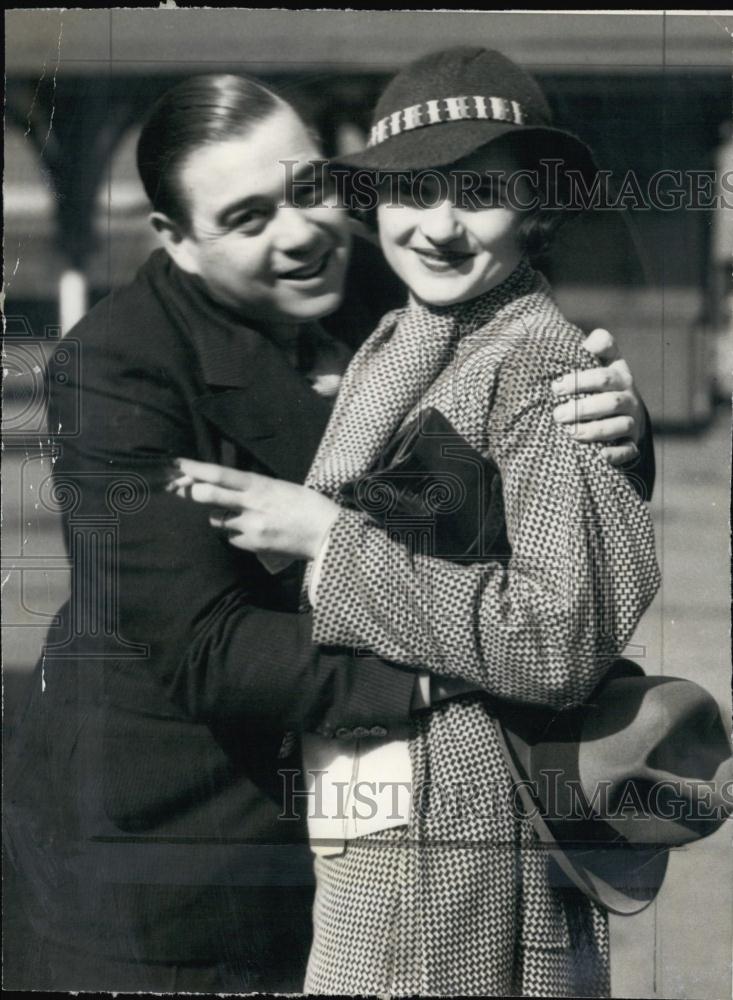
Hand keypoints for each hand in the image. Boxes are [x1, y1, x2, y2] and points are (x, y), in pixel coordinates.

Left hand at [170, 458, 339, 560]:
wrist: (327, 532)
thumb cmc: (305, 505)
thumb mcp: (279, 486)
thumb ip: (251, 487)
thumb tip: (223, 486)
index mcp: (259, 484)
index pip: (220, 474)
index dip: (195, 469)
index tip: (177, 464)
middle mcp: (251, 504)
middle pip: (207, 496)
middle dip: (191, 492)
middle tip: (185, 490)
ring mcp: (250, 526)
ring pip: (216, 520)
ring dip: (221, 517)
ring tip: (241, 515)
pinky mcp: (253, 545)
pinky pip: (232, 538)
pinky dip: (237, 535)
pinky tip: (255, 532)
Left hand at [551, 328, 645, 465]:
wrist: (626, 410)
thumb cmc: (603, 383)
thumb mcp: (603, 360)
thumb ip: (598, 346)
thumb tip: (588, 343)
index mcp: (620, 376)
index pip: (604, 376)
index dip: (581, 380)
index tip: (556, 387)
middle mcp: (629, 398)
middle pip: (611, 402)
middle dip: (583, 409)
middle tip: (558, 415)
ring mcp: (632, 421)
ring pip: (620, 426)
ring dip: (595, 430)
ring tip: (570, 433)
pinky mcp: (632, 443)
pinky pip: (628, 450)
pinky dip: (616, 454)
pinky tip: (600, 455)